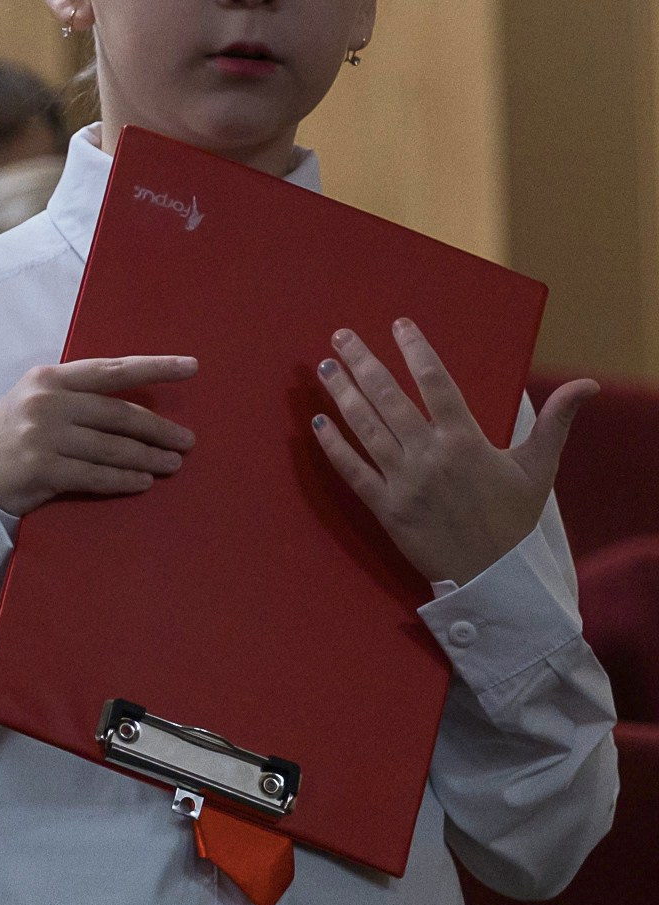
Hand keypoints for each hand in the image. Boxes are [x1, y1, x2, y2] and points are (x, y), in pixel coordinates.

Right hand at [0, 354, 197, 515]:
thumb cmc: (13, 433)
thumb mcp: (37, 399)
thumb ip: (78, 394)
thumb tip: (137, 400)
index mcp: (50, 377)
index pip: (112, 370)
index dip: (155, 367)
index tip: (191, 366)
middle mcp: (47, 402)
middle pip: (119, 414)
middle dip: (159, 428)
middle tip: (187, 440)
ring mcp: (44, 436)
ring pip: (112, 447)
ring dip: (148, 457)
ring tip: (173, 463)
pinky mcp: (43, 469)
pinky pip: (96, 475)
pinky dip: (125, 479)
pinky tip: (144, 481)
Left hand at [312, 318, 596, 585]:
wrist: (495, 579)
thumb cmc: (514, 519)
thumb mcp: (539, 469)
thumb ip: (555, 422)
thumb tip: (587, 384)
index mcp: (466, 441)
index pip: (435, 382)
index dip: (415, 350)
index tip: (398, 324)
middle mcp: (430, 456)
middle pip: (389, 398)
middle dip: (362, 362)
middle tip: (340, 336)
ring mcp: (404, 483)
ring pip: (365, 428)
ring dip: (341, 394)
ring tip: (324, 366)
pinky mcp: (385, 509)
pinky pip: (352, 472)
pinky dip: (332, 447)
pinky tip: (316, 423)